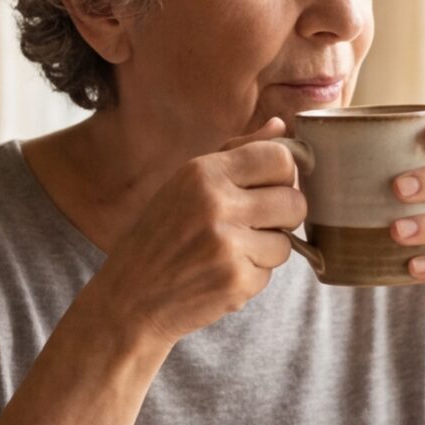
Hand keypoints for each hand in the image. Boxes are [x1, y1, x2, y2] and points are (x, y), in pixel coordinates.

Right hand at [85, 119, 306, 348]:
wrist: (130, 298)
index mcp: (203, 171)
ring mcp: (227, 243)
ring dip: (265, 251)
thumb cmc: (160, 237)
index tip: (271, 188)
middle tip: (252, 226)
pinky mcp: (236, 280)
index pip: (279, 157)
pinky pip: (269, 274)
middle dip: (282, 217)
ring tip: (228, 253)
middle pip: (294, 200)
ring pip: (286, 242)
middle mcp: (216, 202)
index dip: (284, 175)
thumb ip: (236, 153)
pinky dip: (250, 278)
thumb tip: (279, 125)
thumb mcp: (186, 185)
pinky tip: (218, 275)